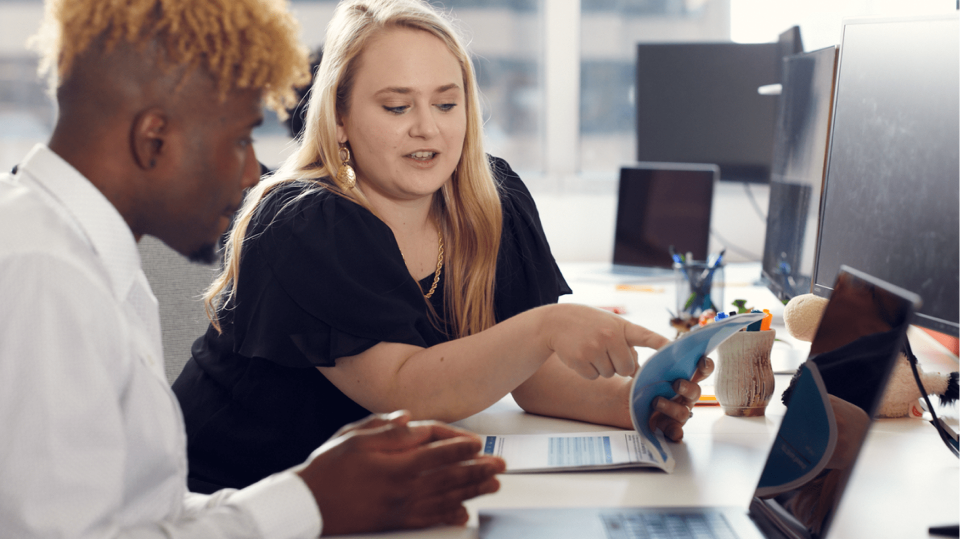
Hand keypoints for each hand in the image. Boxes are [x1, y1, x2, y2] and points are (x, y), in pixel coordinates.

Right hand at [295, 411, 504, 534]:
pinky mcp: (395, 521)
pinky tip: (463, 512)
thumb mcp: (354, 436)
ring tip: (492, 485)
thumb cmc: (329, 467)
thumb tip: (410, 419)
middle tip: (499, 465)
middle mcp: (402, 486)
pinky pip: (428, 519)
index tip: (477, 443)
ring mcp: (400, 506)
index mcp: (395, 462)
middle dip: (478, 469)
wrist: (307, 503)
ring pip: (445, 497)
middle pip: (449, 475)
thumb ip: (386, 428)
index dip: (460, 445)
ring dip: (472, 490)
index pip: (437, 450)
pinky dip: (448, 515)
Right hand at [542, 304, 670, 379]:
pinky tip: (580, 355)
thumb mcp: (609, 325)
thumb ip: (626, 343)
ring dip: (601, 367)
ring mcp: (594, 348)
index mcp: (621, 326)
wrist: (556, 321)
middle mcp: (610, 336)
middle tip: (605, 350)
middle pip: (627, 368)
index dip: (662, 346)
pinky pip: (593, 377)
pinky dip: (587, 370)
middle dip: (618, 365)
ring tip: (590, 349)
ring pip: (609, 374)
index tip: (675, 351)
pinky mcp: (580, 360)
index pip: (646, 336)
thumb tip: (637, 370)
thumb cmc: (588, 324)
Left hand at [648, 356, 713, 441]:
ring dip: (671, 407)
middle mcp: (685, 397)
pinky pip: (676, 431)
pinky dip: (676, 432)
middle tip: (677, 384)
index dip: (705, 367)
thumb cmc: (642, 385)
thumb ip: (655, 367)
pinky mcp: (669, 426)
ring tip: (656, 402)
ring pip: (683, 412)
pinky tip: (675, 433)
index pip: (701, 372)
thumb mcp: (647, 373)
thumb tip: (658, 357)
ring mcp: (679, 412)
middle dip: (687, 388)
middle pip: (695, 392)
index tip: (701, 362)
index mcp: (683, 380)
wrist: (626, 403)